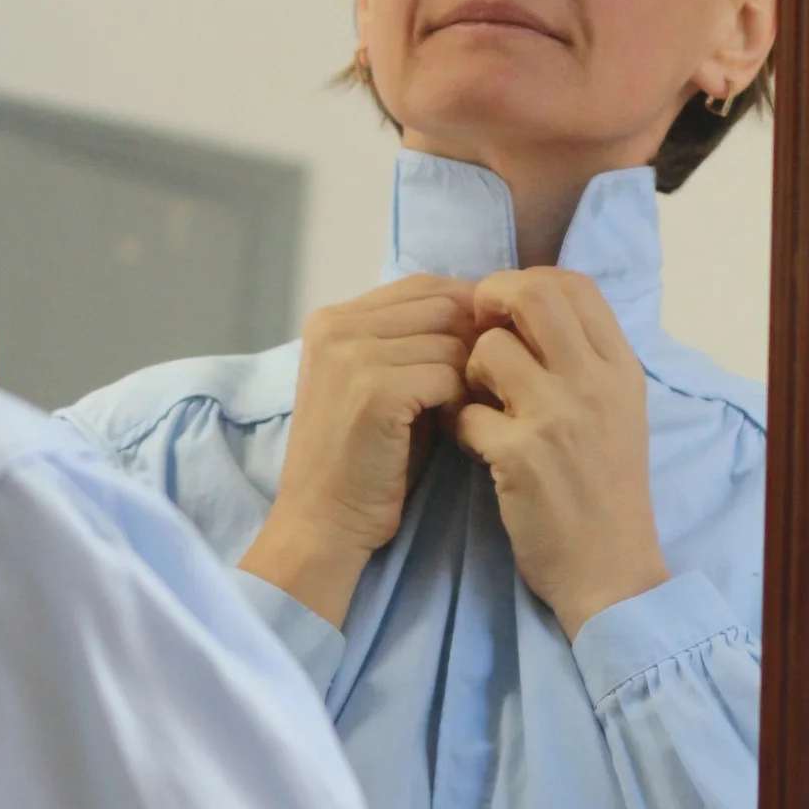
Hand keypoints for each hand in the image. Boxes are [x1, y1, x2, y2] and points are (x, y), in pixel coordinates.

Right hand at [240, 277, 476, 626]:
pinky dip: (461, 400)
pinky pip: (448, 374)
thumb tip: (484, 314)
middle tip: (484, 384)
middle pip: (442, 304)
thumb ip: (413, 343)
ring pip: (451, 339)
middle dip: (475, 341)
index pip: (423, 286)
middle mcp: (337, 326)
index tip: (484, 353)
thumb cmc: (362, 460)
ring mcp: (352, 355)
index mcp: (334, 319)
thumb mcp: (379, 384)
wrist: (323, 522)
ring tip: (463, 410)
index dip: (464, 314)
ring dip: (470, 375)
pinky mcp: (374, 389)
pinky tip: (453, 427)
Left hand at [453, 268, 667, 639]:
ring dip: (467, 373)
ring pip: (489, 349)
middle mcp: (595, 383)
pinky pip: (465, 411)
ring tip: (476, 404)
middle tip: (473, 338)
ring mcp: (559, 417)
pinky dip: (458, 426)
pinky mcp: (521, 456)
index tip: (503, 312)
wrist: (611, 571)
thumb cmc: (605, 490)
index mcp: (620, 368)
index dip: (526, 283)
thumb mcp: (615, 413)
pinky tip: (473, 446)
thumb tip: (525, 307)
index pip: (573, 284)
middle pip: (532, 296)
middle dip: (488, 305)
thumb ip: (581, 361)